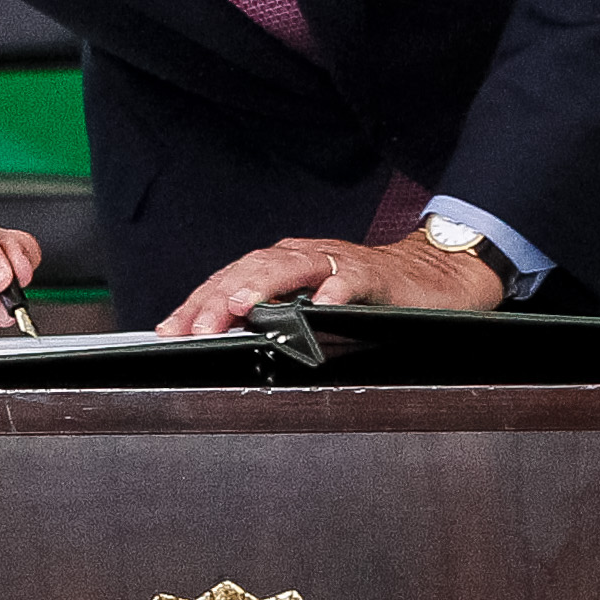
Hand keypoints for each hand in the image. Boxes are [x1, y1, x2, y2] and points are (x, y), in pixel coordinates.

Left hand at [155, 232, 502, 336]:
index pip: (228, 279)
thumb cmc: (363, 294)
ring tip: (241, 306)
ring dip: (263, 286)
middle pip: (251, 270)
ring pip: (291, 269)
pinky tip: (322, 307)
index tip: (170, 330)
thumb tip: (222, 343)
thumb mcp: (309, 306)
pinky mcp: (374, 275)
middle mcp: (303, 257)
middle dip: (218, 298)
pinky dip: (336, 291)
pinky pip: (351, 279)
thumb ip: (271, 317)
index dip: (197, 303)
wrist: (429, 278)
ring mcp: (337, 263)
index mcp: (281, 264)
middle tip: (196, 327)